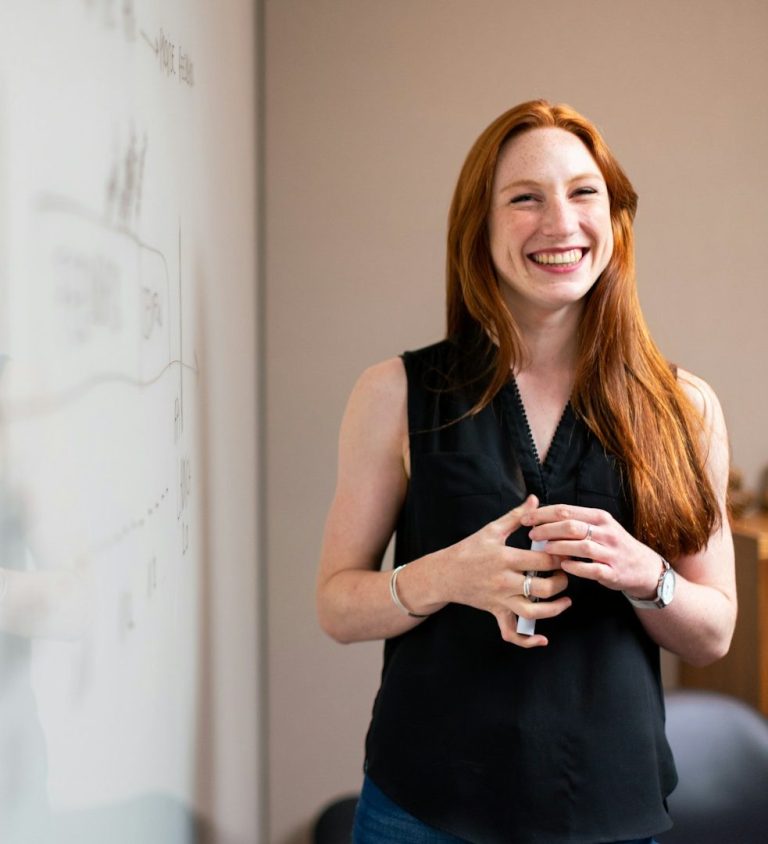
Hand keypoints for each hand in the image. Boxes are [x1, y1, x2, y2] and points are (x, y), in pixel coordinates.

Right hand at [446, 495, 570, 647]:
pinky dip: (527, 641)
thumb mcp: (491, 530)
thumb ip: (516, 516)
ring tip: (565, 600)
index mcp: (505, 558)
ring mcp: (500, 600)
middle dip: (562, 581)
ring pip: (533, 613)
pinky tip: (542, 639)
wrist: (444, 574)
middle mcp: (504, 581)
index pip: (542, 561)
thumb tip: (535, 500)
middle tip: (566, 573)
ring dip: (555, 609)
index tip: (568, 552)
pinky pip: (512, 633)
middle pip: (543, 588)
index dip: (560, 557)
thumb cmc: (468, 549)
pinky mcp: (496, 612)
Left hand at [521, 504, 663, 598]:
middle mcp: (606, 532)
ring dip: (559, 547)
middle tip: (532, 534)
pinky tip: (563, 565)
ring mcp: (610, 552)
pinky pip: (592, 568)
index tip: (526, 518)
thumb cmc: (613, 545)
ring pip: (581, 546)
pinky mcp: (613, 572)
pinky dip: (576, 567)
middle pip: (571, 526)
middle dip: (547, 529)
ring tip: (544, 549)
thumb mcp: (599, 526)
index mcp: (599, 517)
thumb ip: (575, 521)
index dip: (543, 513)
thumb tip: (542, 516)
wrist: (643, 567)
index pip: (566, 510)